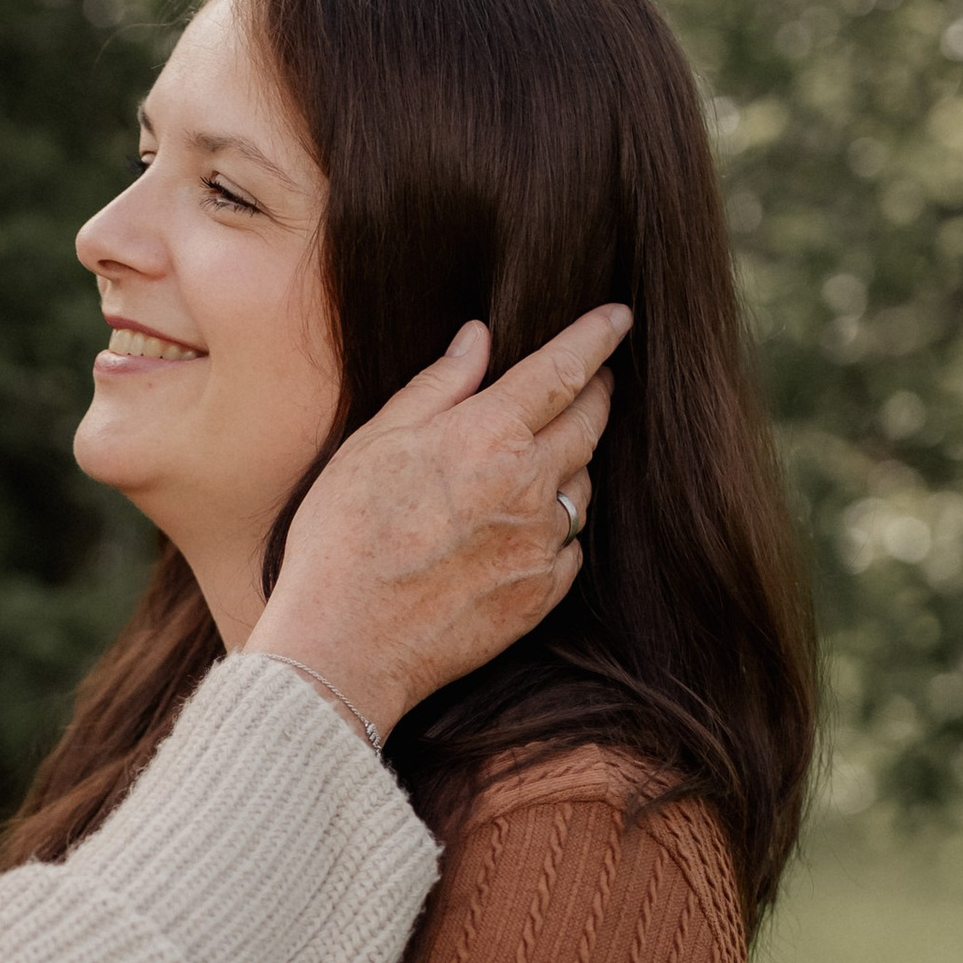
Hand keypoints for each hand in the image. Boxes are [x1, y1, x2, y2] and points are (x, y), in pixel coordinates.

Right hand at [249, 304, 628, 735]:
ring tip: (545, 458)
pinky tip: (528, 529)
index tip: (619, 316)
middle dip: (599, 392)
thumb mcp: (374, 443)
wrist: (346, 645)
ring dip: (573, 463)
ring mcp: (542, 544)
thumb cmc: (343, 538)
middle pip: (591, 423)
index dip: (596, 337)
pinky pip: (571, 548)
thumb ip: (437, 387)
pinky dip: (558, 529)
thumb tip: (478, 338)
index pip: (563, 370)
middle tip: (597, 378)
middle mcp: (531, 486)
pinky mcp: (542, 595)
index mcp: (490, 436)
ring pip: (582, 486)